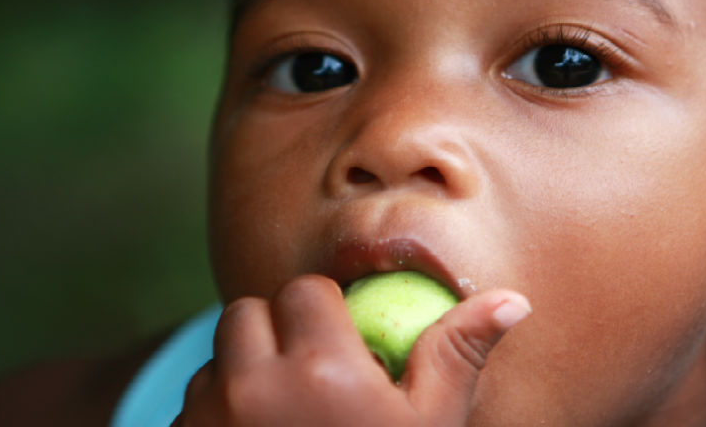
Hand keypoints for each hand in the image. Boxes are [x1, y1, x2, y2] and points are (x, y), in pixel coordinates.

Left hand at [171, 274, 529, 426]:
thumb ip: (457, 354)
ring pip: (216, 359)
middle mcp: (252, 385)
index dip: (324, 312)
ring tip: (284, 419)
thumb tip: (512, 300)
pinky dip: (217, 413)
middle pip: (247, 312)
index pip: (304, 291)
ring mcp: (207, 418)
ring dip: (242, 372)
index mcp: (320, 370)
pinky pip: (192, 404)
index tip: (340, 348)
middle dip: (275, 331)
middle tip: (308, 375)